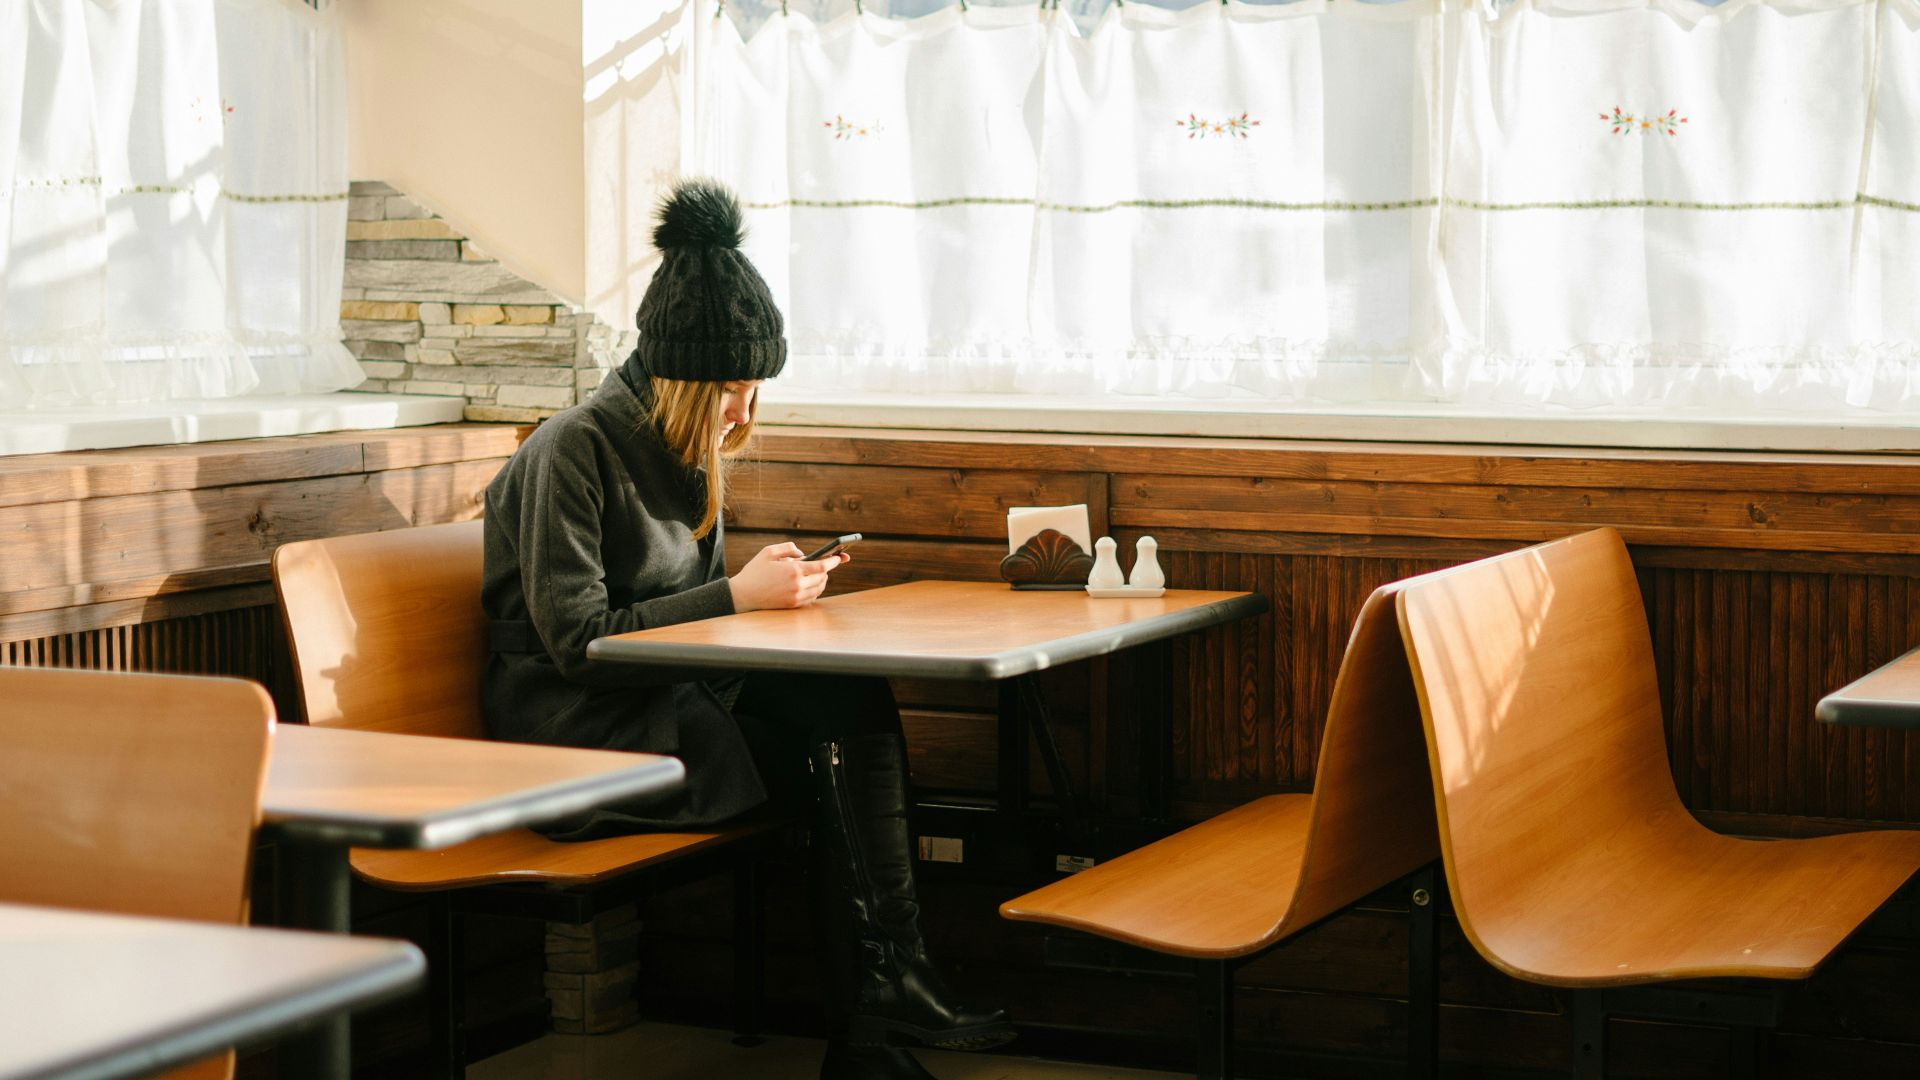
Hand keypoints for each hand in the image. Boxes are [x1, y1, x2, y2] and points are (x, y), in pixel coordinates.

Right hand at [728, 542, 844, 611]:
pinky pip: (811, 598)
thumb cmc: (755, 572)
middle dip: (825, 570)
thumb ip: (788, 548)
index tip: (840, 557)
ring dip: (821, 581)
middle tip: (824, 563)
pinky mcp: (793, 605)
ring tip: (817, 574)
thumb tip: (802, 554)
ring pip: (819, 589)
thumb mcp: (769, 552)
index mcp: (793, 570)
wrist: (743, 595)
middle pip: (823, 578)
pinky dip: (814, 590)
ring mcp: (796, 597)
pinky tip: (809, 585)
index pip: (822, 566)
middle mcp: (798, 585)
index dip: (834, 561)